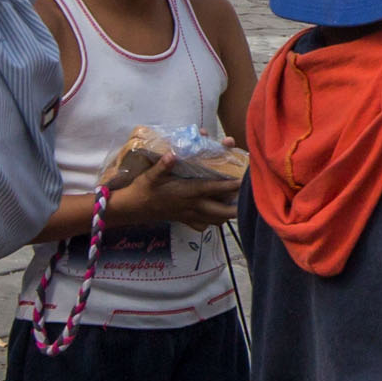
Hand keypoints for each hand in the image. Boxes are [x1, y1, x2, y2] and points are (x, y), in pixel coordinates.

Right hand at [101, 151, 236, 229]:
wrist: (133, 208)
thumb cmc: (144, 189)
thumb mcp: (151, 175)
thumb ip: (163, 165)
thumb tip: (172, 154)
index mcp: (188, 192)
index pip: (214, 189)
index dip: (230, 186)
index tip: (243, 181)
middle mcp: (193, 206)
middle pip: (223, 212)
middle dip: (238, 207)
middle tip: (248, 198)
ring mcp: (190, 216)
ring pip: (217, 220)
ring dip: (228, 214)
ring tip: (237, 205)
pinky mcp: (185, 220)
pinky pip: (204, 225)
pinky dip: (213, 221)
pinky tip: (215, 214)